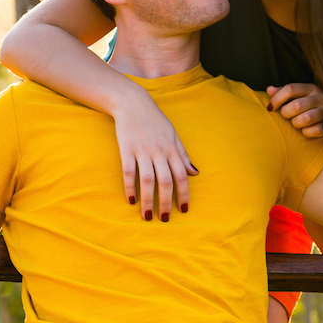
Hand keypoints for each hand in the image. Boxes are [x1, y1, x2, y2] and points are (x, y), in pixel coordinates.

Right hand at [113, 91, 197, 220]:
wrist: (132, 103)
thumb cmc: (155, 120)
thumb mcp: (173, 135)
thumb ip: (183, 155)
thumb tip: (195, 173)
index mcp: (172, 149)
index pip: (181, 176)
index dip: (184, 194)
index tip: (184, 210)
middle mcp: (159, 152)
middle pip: (165, 181)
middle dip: (166, 202)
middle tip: (165, 219)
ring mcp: (142, 151)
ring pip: (147, 180)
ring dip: (148, 200)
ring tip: (147, 216)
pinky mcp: (126, 150)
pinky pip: (128, 172)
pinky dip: (130, 187)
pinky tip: (131, 200)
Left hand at [267, 83, 322, 137]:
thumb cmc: (311, 104)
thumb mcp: (300, 95)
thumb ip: (284, 92)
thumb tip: (269, 90)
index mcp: (310, 88)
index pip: (290, 89)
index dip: (277, 99)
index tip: (271, 107)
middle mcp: (320, 97)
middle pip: (296, 105)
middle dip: (286, 113)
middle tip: (286, 116)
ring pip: (305, 119)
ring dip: (296, 123)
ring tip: (296, 122)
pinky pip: (314, 131)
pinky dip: (307, 132)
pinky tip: (306, 130)